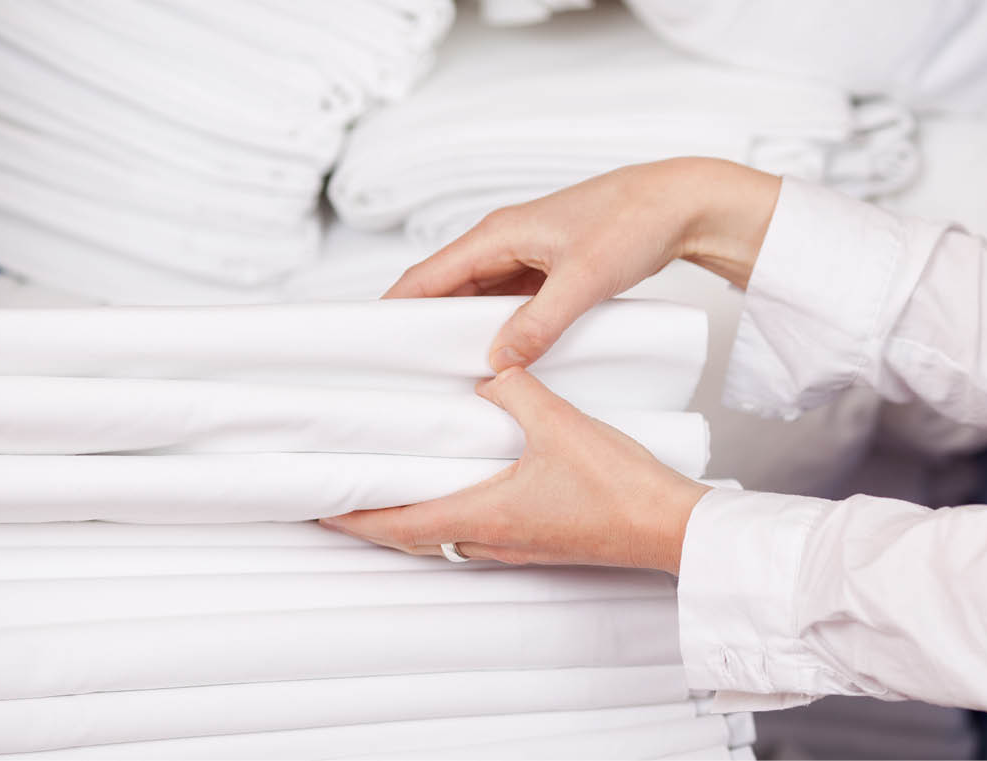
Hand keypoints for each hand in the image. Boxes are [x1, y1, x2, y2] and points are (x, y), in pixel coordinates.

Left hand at [320, 367, 708, 574]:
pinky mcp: (538, 541)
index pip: (398, 524)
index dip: (353, 519)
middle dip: (373, 519)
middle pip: (414, 537)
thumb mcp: (560, 423)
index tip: (318, 510)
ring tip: (392, 489)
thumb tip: (493, 370)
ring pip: (445, 537)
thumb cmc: (619, 490)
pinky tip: (463, 487)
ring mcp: (516, 546)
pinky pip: (477, 531)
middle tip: (343, 498)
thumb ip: (516, 389)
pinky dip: (451, 514)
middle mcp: (493, 539)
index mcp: (485, 516)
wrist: (668, 526)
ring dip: (412, 518)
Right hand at [385, 157, 779, 371]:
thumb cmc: (632, 222)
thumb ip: (539, 323)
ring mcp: (524, 257)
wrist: (679, 204)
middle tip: (402, 372)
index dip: (393, 308)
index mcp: (497, 235)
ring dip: (460, 331)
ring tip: (441, 373)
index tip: (367, 344)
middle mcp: (502, 243)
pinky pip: (506, 303)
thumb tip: (497, 363)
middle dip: (420, 327)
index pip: (426, 275)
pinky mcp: (545, 271)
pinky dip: (495, 328)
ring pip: (476, 299)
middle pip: (444, 289)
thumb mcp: (584, 279)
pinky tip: (495, 357)